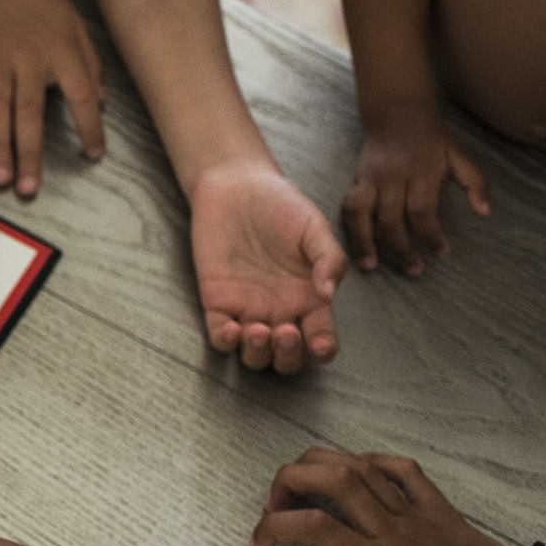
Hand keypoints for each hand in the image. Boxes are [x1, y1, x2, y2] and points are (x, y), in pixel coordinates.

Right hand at [0, 0, 105, 197]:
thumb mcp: (73, 22)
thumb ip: (89, 61)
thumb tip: (99, 100)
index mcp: (60, 50)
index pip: (80, 95)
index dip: (90, 126)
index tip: (93, 154)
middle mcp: (28, 59)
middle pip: (29, 113)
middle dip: (30, 153)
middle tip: (30, 189)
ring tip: (0, 178)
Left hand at [190, 163, 347, 372]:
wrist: (238, 187)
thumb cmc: (282, 206)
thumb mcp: (315, 229)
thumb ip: (329, 260)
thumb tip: (328, 295)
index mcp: (310, 299)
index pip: (321, 339)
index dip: (321, 350)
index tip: (318, 343)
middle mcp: (281, 311)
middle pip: (287, 358)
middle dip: (288, 357)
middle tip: (285, 332)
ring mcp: (248, 310)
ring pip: (254, 355)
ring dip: (258, 354)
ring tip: (259, 331)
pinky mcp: (217, 302)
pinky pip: (219, 336)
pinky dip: (225, 341)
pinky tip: (232, 328)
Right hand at [245, 449, 517, 545]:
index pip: (311, 527)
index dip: (271, 529)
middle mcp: (390, 530)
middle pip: (330, 478)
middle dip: (288, 480)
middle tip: (274, 506)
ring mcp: (414, 513)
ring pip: (359, 466)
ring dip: (318, 466)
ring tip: (300, 485)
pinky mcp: (436, 507)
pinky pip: (401, 469)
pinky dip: (370, 462)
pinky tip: (355, 473)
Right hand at [340, 118, 489, 275]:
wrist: (396, 114)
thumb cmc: (431, 138)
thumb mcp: (459, 154)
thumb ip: (475, 181)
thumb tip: (484, 211)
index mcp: (420, 172)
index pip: (422, 210)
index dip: (430, 235)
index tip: (441, 252)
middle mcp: (391, 177)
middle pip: (391, 219)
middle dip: (401, 248)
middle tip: (414, 270)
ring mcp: (369, 179)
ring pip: (361, 215)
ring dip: (364, 242)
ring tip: (369, 266)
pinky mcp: (355, 180)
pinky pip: (348, 207)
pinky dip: (352, 228)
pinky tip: (358, 245)